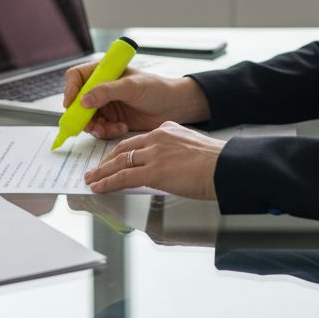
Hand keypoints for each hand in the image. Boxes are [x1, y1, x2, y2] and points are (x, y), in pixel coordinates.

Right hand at [63, 64, 210, 138]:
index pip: (76, 77)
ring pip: (86, 118)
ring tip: (109, 128)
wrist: (175, 107)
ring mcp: (106, 104)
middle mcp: (102, 87)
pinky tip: (121, 128)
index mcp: (104, 72)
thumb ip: (107, 91)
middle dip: (81, 115)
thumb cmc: (158, 89)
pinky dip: (106, 131)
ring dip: (95, 126)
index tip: (72, 105)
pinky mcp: (112, 119)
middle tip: (88, 125)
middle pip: (77, 101)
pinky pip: (99, 128)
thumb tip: (84, 100)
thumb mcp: (132, 87)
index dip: (70, 90)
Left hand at [83, 121, 225, 199]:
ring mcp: (154, 154)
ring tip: (92, 180)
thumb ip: (175, 153)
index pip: (138, 140)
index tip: (115, 158)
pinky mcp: (153, 171)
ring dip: (102, 173)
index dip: (123, 150)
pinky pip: (123, 177)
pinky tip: (100, 187)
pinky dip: (108, 183)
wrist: (226, 167)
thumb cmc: (218, 163)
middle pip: (123, 148)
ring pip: (120, 162)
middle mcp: (158, 138)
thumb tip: (168, 168)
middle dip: (107, 160)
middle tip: (96, 169)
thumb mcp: (192, 149)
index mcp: (168, 130)